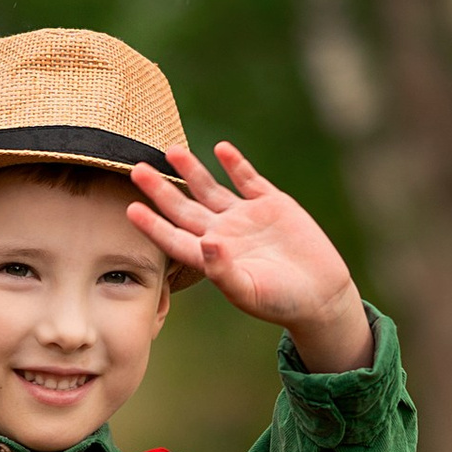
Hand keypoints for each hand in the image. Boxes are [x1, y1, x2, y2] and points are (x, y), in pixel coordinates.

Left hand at [127, 143, 367, 368]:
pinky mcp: (271, 204)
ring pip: (210, 189)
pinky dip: (235, 165)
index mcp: (211, 258)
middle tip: (137, 169)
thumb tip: (207, 242)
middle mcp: (223, 234)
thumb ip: (223, 271)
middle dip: (161, 190)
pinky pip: (248, 180)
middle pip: (184, 207)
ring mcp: (246, 217)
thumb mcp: (249, 292)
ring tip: (172, 150)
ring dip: (192, 170)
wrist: (320, 293)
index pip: (174, 238)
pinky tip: (221, 149)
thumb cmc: (281, 302)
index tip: (131, 209)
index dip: (152, 224)